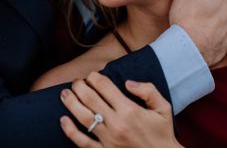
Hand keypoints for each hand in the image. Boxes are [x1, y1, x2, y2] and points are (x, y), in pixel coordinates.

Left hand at [59, 72, 180, 147]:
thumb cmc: (162, 133)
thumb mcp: (163, 108)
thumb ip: (148, 91)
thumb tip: (128, 82)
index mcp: (130, 111)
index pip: (105, 87)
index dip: (94, 77)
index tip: (92, 76)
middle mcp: (117, 124)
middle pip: (90, 99)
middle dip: (79, 86)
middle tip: (76, 82)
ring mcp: (109, 139)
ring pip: (83, 117)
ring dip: (70, 103)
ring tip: (65, 94)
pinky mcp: (104, 152)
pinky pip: (82, 142)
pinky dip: (70, 131)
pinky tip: (63, 120)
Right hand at [170, 0, 226, 65]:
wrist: (191, 46)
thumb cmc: (188, 13)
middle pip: (223, 0)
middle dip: (213, 2)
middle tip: (195, 9)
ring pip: (224, 15)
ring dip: (215, 16)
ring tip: (198, 22)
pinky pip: (224, 30)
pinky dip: (216, 30)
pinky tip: (203, 33)